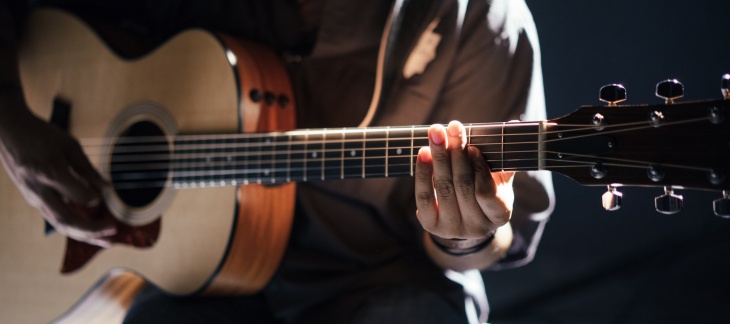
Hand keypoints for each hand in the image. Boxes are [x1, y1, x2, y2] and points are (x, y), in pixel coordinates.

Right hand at [0, 96, 114, 246]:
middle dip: (92, 230)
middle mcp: (40, 190)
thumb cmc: (42, 135)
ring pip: (60, 224)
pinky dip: (75, 227)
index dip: (95, 197)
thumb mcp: (69, 145)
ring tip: (107, 241)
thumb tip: (107, 190)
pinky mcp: (34, 200)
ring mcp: (34, 198)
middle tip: (114, 231)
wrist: (9, 132)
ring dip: (85, 235)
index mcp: (50, 173)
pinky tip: (90, 231)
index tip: (106, 193)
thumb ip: (88, 169)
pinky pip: (55, 218)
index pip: (79, 196)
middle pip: (67, 220)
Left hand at [415, 120, 514, 239]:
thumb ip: (503, 156)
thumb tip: (513, 124)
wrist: (464, 218)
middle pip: (462, 186)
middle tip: (453, 128)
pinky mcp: (431, 225)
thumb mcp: (499, 178)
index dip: (479, 169)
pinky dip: (423, 173)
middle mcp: (476, 227)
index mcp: (499, 215)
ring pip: (443, 188)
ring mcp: (452, 228)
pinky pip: (424, 196)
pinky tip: (424, 152)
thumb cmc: (485, 191)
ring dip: (438, 157)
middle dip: (456, 154)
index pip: (486, 192)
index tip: (473, 147)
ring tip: (436, 133)